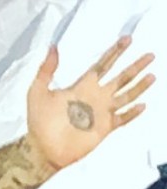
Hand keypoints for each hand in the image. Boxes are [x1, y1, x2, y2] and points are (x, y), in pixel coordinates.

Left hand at [26, 36, 154, 170]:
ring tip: (152, 75)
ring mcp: (101, 113)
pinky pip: (122, 118)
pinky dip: (133, 113)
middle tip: (150, 55)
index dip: (115, 52)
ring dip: (139, 86)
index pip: (103, 65)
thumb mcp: (37, 91)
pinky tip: (142, 105)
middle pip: (121, 77)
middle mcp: (95, 97)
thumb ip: (46, 69)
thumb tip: (52, 47)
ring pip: (126, 96)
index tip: (127, 39)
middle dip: (135, 66)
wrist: (43, 148)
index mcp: (82, 86)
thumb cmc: (38, 121)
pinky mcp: (104, 128)